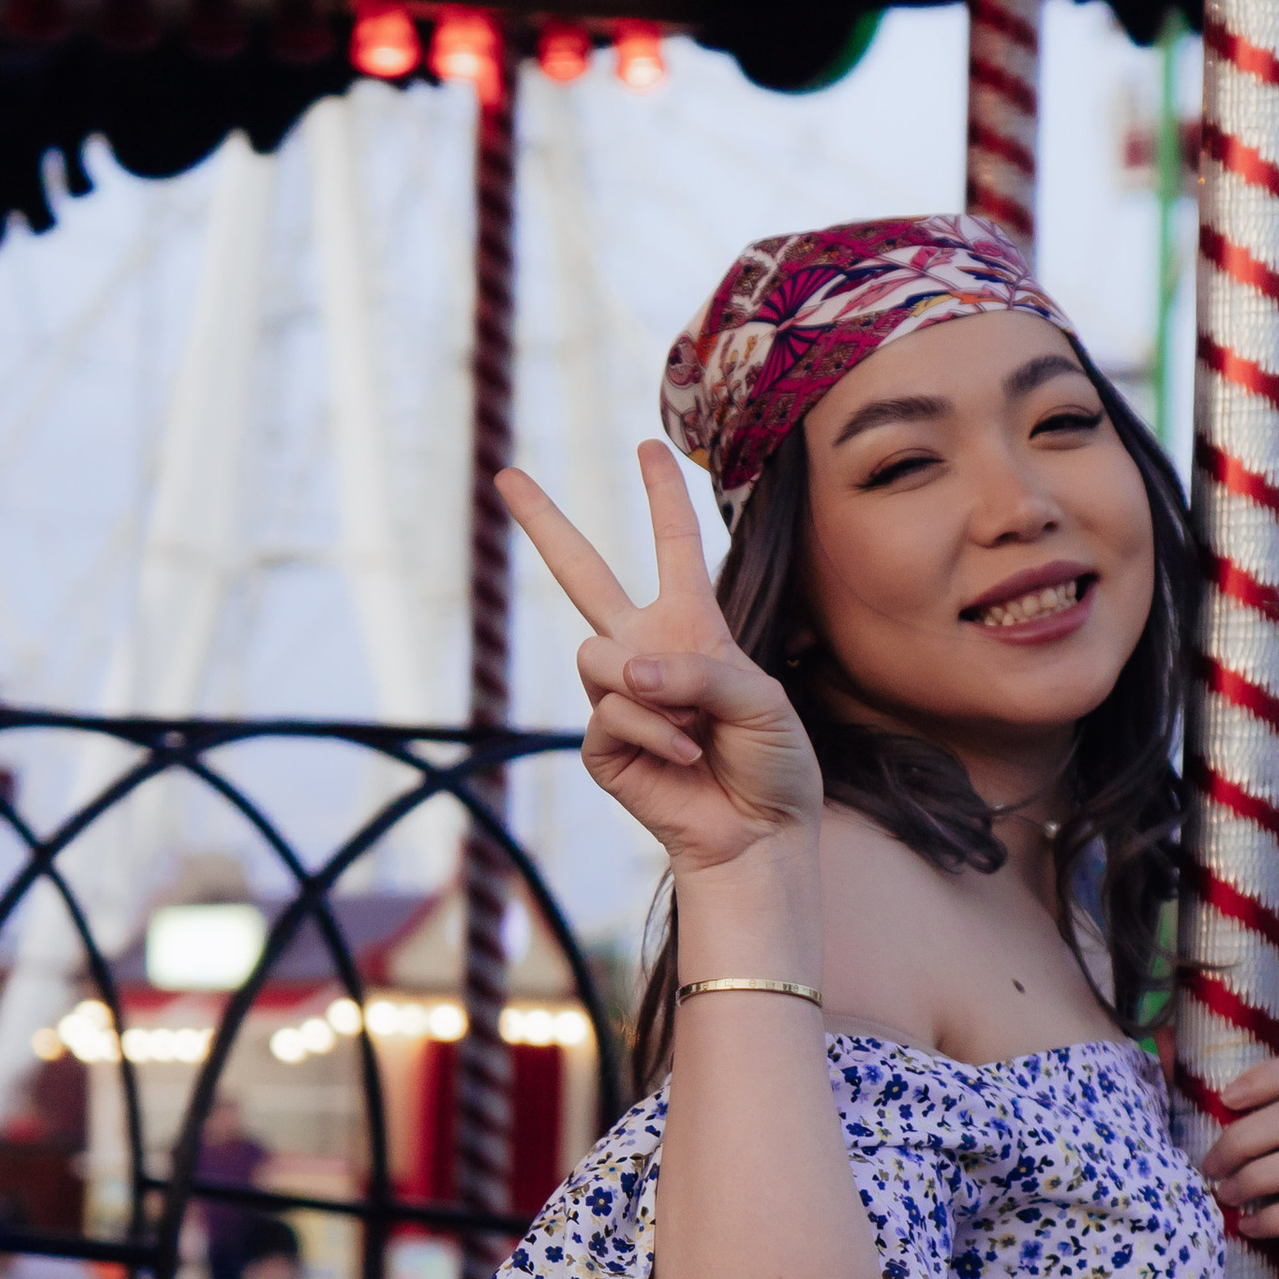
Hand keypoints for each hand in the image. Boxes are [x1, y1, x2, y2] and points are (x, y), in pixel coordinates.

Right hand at [501, 440, 821, 885]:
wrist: (759, 832)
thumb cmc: (772, 762)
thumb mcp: (759, 698)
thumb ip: (697, 668)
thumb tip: (624, 672)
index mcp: (693, 625)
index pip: (674, 547)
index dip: (663, 495)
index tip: (649, 445)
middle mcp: (647, 651)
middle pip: (582, 574)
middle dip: (544, 523)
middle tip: (507, 476)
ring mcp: (617, 697)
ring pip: (596, 653)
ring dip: (652, 688)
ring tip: (696, 726)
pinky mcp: (600, 745)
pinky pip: (608, 712)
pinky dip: (654, 730)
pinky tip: (684, 755)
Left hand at [1200, 1054, 1278, 1278]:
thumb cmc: (1242, 1218)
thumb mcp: (1222, 1160)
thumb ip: (1200, 1106)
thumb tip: (1163, 1035)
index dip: (1269, 1076)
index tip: (1225, 1099)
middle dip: (1244, 1138)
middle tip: (1207, 1168)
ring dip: (1257, 1176)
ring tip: (1222, 1197)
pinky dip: (1274, 1218)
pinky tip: (1245, 1228)